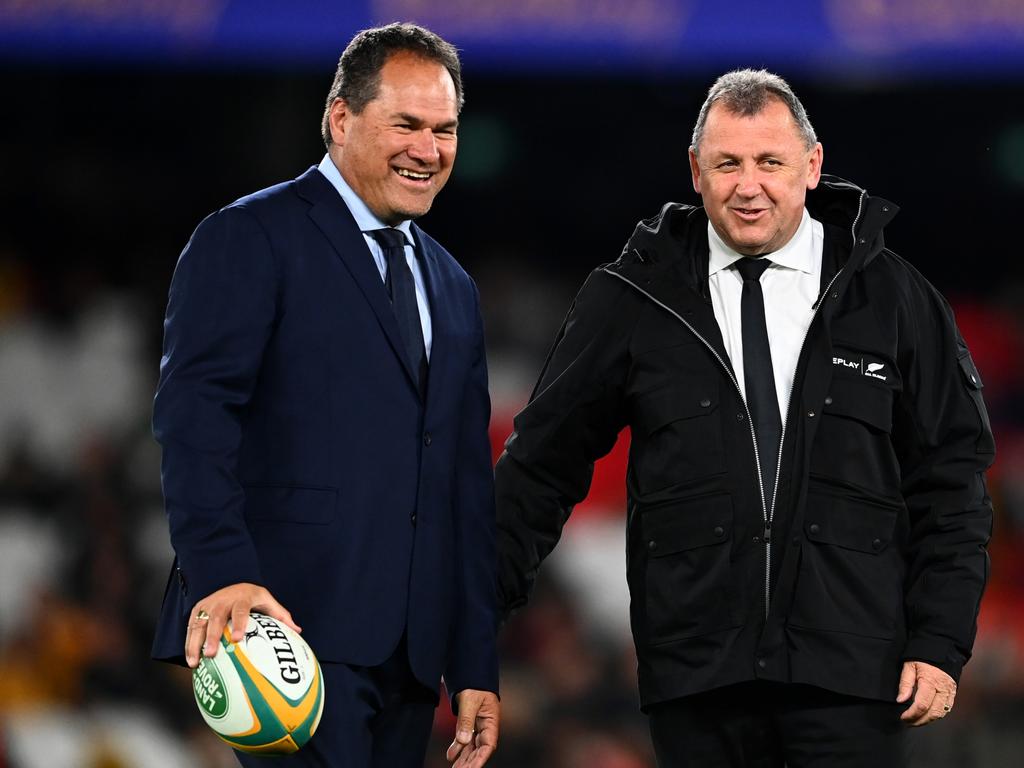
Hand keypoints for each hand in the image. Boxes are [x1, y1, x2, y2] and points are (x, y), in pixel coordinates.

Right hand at [185, 582, 299, 667]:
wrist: (231, 580)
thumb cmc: (251, 596)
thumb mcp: (267, 600)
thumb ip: (280, 615)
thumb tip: (297, 631)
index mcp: (241, 598)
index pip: (240, 610)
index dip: (238, 623)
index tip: (237, 638)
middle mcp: (222, 601)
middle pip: (216, 618)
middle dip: (212, 636)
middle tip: (211, 654)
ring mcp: (208, 605)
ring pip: (199, 624)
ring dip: (195, 643)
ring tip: (195, 662)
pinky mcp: (197, 610)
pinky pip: (191, 627)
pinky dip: (189, 643)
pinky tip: (190, 659)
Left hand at [446, 689, 499, 767]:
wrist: (471, 672)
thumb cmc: (475, 684)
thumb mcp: (470, 700)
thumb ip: (466, 720)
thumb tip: (463, 740)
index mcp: (492, 721)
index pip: (488, 744)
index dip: (480, 758)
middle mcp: (486, 726)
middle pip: (479, 749)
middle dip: (470, 762)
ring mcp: (478, 725)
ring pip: (471, 746)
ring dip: (463, 758)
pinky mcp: (469, 723)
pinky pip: (464, 739)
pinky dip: (457, 748)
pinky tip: (451, 756)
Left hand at [897, 660, 956, 725]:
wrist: (942, 647)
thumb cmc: (923, 655)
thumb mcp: (909, 665)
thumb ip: (905, 683)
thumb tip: (900, 700)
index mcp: (930, 682)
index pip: (921, 705)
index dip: (912, 714)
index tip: (903, 717)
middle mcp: (943, 689)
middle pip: (933, 713)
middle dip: (919, 721)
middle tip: (908, 722)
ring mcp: (950, 692)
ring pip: (941, 713)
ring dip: (928, 720)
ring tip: (916, 721)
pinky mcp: (953, 693)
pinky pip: (946, 709)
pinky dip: (937, 715)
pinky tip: (927, 715)